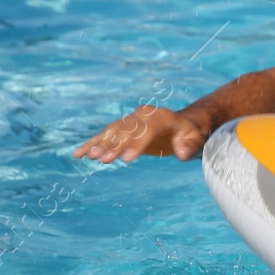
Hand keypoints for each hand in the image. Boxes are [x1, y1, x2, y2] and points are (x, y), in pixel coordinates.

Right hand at [72, 105, 206, 162]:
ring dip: (99, 144)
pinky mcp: (124, 127)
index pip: (146, 130)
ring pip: (112, 132)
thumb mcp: (196, 139)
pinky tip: (79, 153)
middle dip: (115, 146)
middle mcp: (142, 115)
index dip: (136, 144)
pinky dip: (93, 143)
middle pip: (126, 131)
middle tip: (103, 159)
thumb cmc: (191, 133)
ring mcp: (131, 119)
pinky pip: (106, 135)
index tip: (127, 159)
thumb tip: (182, 153)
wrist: (184, 123)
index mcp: (160, 116)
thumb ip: (189, 146)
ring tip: (87, 156)